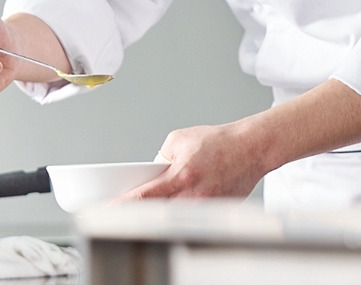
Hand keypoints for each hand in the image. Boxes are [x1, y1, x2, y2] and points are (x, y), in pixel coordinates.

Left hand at [124, 80, 360, 199]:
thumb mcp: (178, 140)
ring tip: (142, 213)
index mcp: (182, 175)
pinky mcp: (217, 213)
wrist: (252, 148)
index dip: (124, 206)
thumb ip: (161, 158)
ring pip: (174, 220)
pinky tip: (174, 210)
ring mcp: (207, 206)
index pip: (146, 196)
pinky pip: (193, 218)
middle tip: (118, 215)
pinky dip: (181, 216)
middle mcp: (195, 195)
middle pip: (158, 214)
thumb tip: (150, 174)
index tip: (108, 211)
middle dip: (137, 215)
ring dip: (159, 216)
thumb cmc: (218, 142)